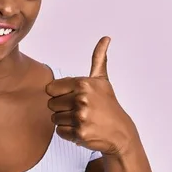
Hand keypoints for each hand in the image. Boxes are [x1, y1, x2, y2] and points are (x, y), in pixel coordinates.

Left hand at [46, 36, 138, 155]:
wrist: (120, 132)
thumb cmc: (108, 105)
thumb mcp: (102, 80)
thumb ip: (99, 58)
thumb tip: (105, 38)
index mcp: (83, 84)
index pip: (51, 89)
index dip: (60, 94)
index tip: (75, 97)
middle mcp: (81, 99)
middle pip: (51, 104)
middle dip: (63, 108)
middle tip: (80, 110)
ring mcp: (80, 117)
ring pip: (54, 118)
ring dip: (65, 121)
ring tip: (82, 119)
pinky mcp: (79, 133)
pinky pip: (59, 131)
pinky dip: (68, 133)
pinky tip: (82, 129)